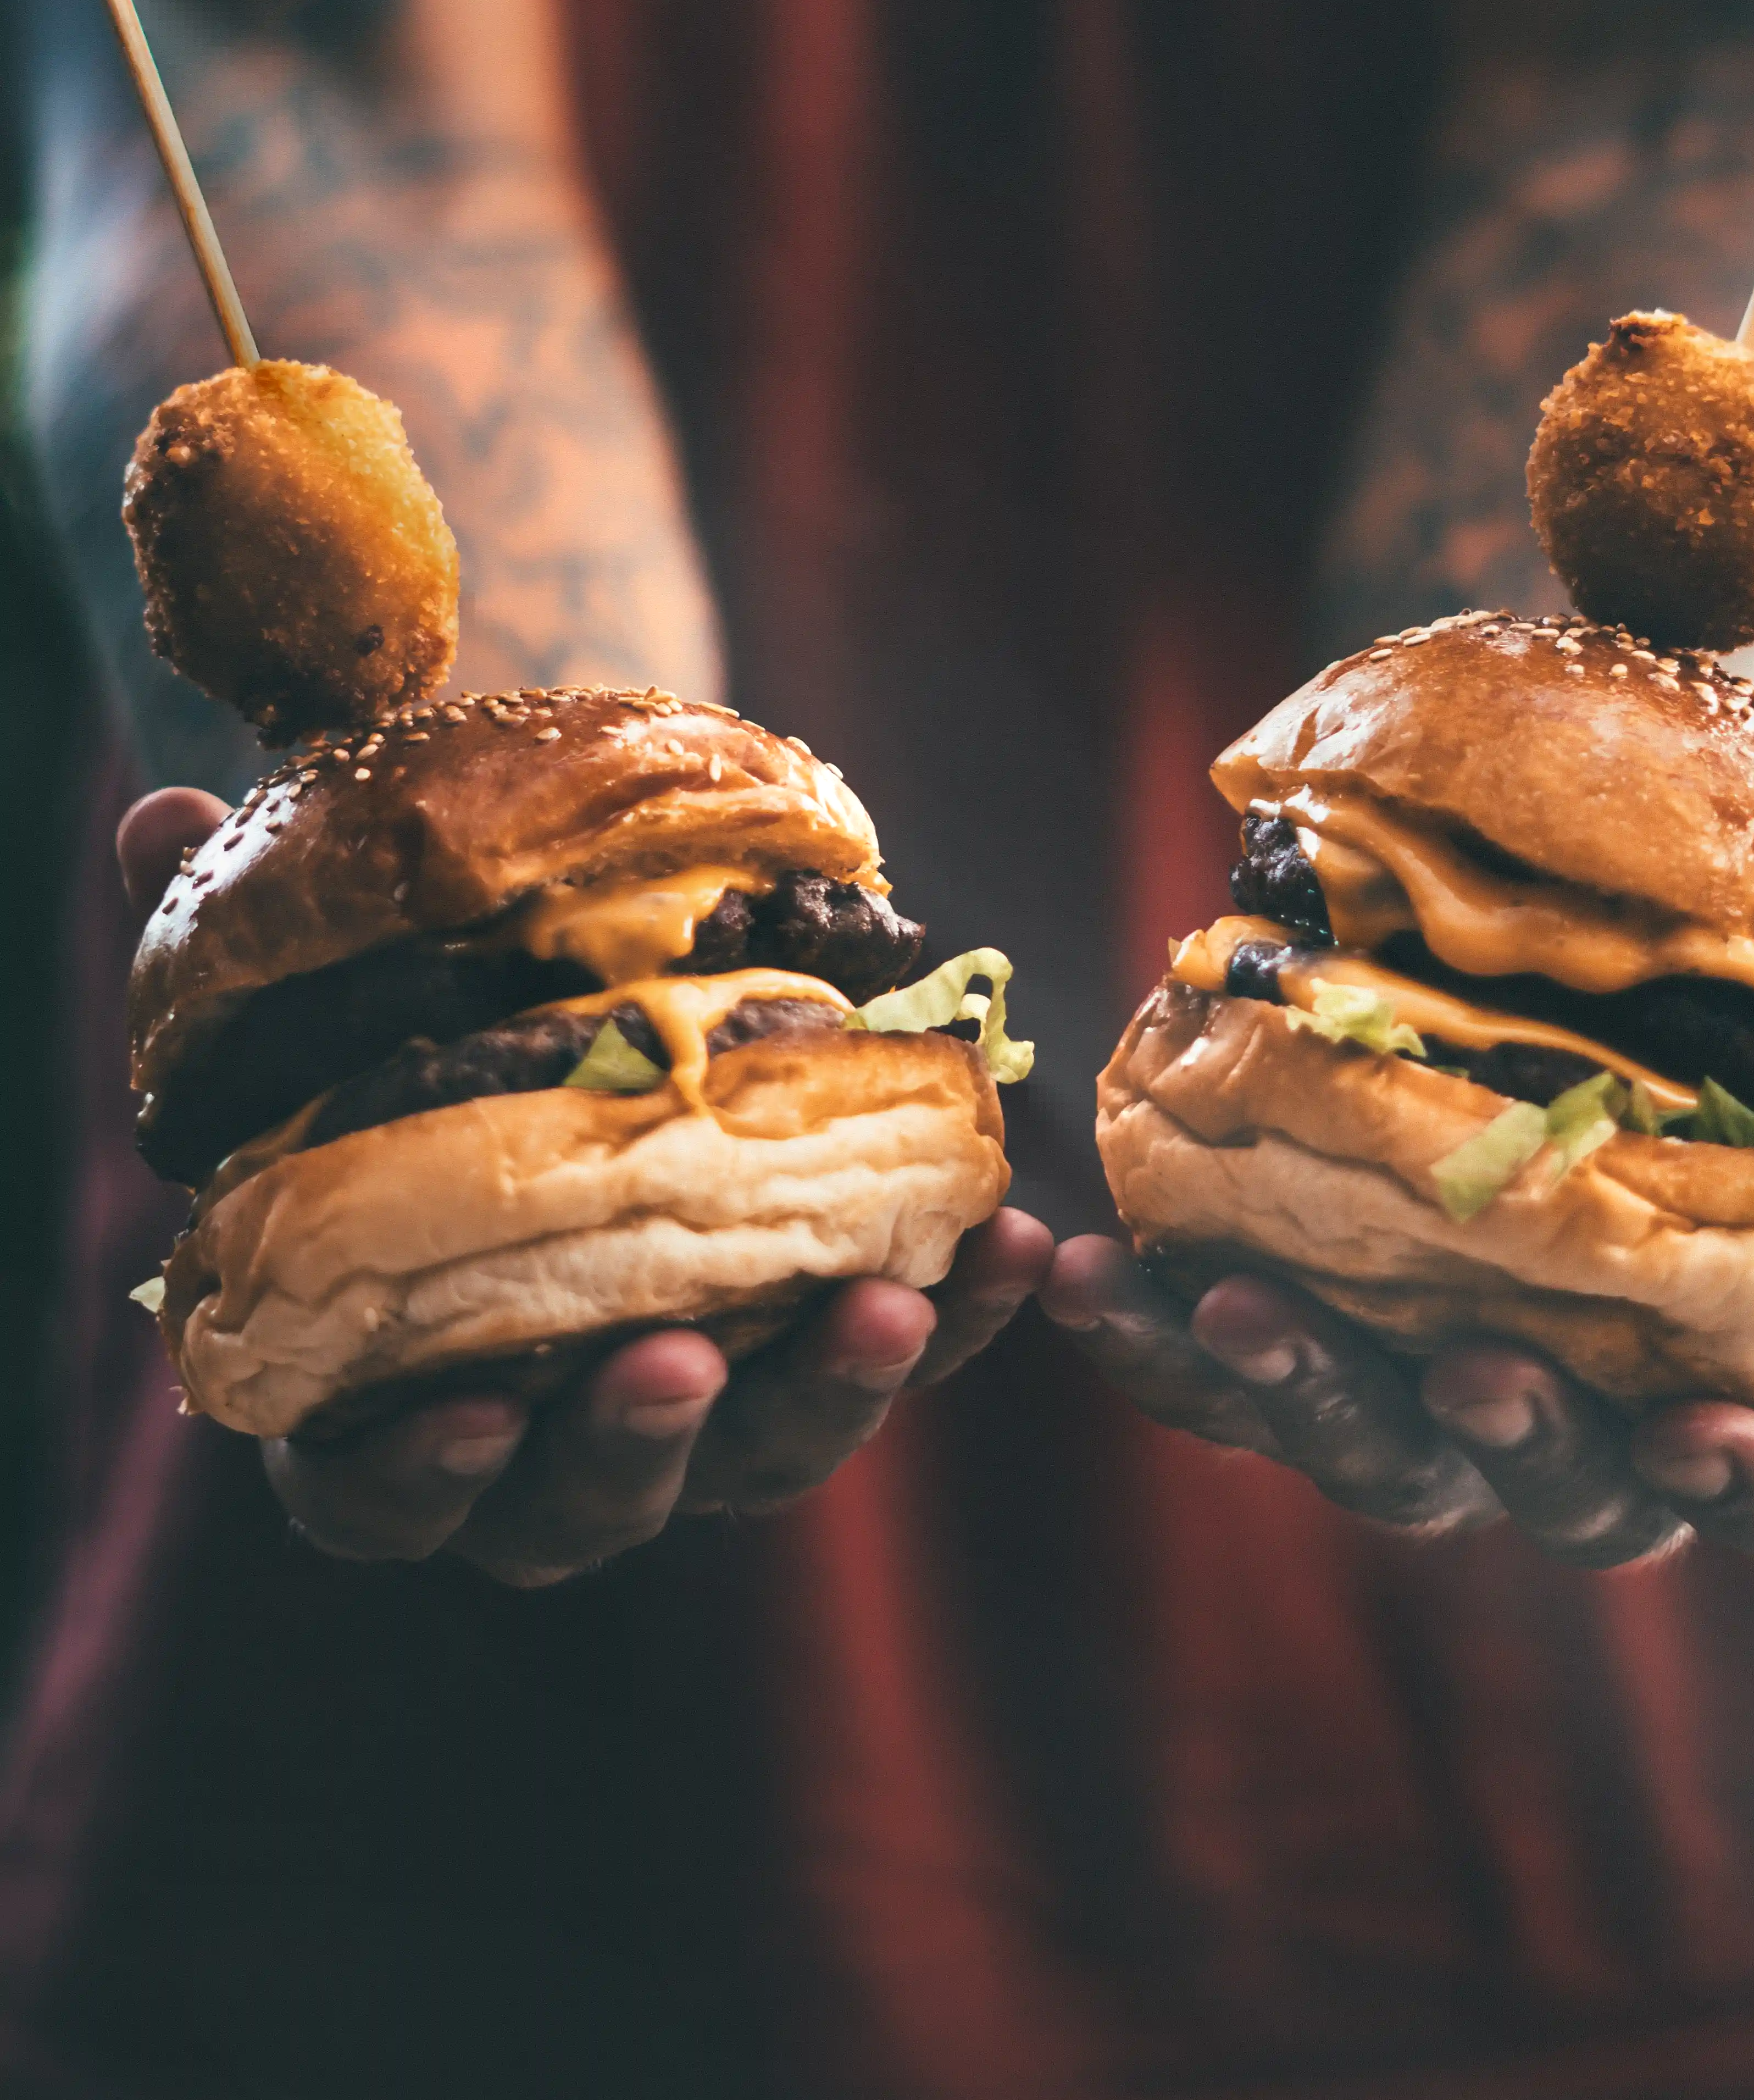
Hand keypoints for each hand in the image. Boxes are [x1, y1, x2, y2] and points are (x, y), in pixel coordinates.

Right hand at [117, 786, 1053, 1581]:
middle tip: (682, 1361)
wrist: (550, 1027)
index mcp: (384, 1394)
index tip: (469, 1410)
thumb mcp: (312, 1003)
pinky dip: (966, 1316)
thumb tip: (161, 819)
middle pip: (581, 1502)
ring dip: (829, 1393)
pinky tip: (1025, 1245)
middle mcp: (537, 1430)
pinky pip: (894, 1353)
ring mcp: (690, 1402)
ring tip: (892, 1303)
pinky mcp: (811, 1344)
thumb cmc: (400, 1049)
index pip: (378, 1491)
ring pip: (758, 1456)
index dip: (417, 1469)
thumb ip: (234, 942)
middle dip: (634, 1444)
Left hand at [1041, 766, 1753, 1569]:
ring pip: (1378, 1457)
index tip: (1699, 1444)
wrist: (1542, 1032)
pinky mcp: (1311, 1359)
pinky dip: (1152, 1343)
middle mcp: (1599, 1426)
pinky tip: (1079, 1268)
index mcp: (1753, 1374)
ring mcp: (1440, 1407)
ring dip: (1300, 1395)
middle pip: (1567, 1496)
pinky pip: (1226, 1386)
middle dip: (1512, 1443)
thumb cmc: (1701, 1036)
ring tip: (1226, 1304)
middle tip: (1461, 1368)